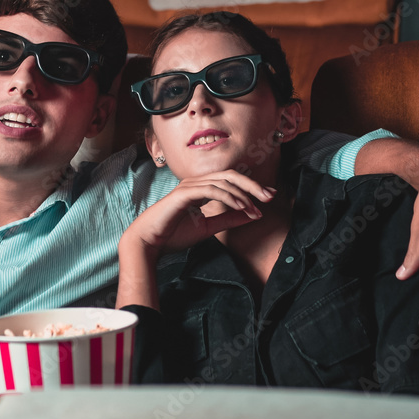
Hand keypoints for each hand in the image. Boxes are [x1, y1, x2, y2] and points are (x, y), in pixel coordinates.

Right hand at [125, 170, 274, 254]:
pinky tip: (241, 207)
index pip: (230, 181)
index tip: (268, 198)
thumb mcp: (208, 227)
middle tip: (270, 197)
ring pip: (223, 181)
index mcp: (200, 188)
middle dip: (252, 186)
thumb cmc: (173, 235)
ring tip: (256, 208)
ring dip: (243, 194)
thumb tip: (251, 215)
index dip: (250, 187)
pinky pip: (212, 191)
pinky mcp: (184, 194)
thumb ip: (228, 220)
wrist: (148, 243)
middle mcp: (195, 183)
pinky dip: (229, 197)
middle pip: (230, 176)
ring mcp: (189, 186)